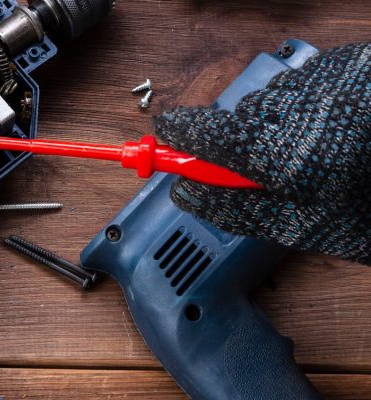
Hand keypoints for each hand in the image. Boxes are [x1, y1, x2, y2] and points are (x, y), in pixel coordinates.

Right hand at [154, 42, 369, 263]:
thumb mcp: (308, 228)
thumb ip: (238, 208)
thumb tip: (187, 191)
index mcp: (285, 153)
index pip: (206, 134)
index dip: (178, 135)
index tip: (164, 136)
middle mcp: (303, 105)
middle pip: (238, 116)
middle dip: (240, 142)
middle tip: (265, 170)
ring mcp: (329, 77)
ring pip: (273, 98)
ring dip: (276, 124)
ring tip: (314, 153)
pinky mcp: (351, 62)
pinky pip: (307, 82)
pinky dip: (307, 105)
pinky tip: (336, 130)